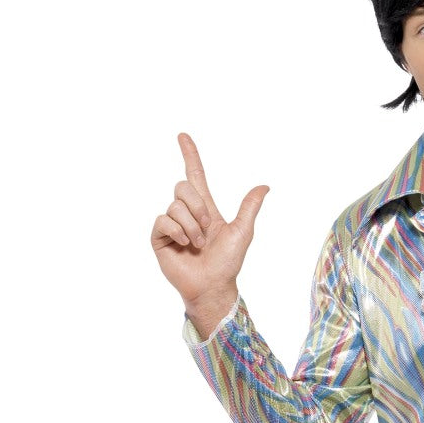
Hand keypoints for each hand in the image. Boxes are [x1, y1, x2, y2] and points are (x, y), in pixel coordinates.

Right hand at [150, 132, 269, 307]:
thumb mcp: (242, 232)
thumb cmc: (227, 263)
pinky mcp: (160, 238)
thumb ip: (249, 207)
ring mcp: (171, 225)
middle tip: (206, 229)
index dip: (190, 155)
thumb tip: (264, 186)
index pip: (195, 176)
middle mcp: (186, 214)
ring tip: (198, 244)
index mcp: (204, 209)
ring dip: (191, 226)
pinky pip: (163, 220)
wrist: (213, 286)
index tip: (183, 135)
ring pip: (175, 206)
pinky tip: (184, 245)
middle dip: (197, 207)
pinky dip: (177, 231)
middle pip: (182, 187)